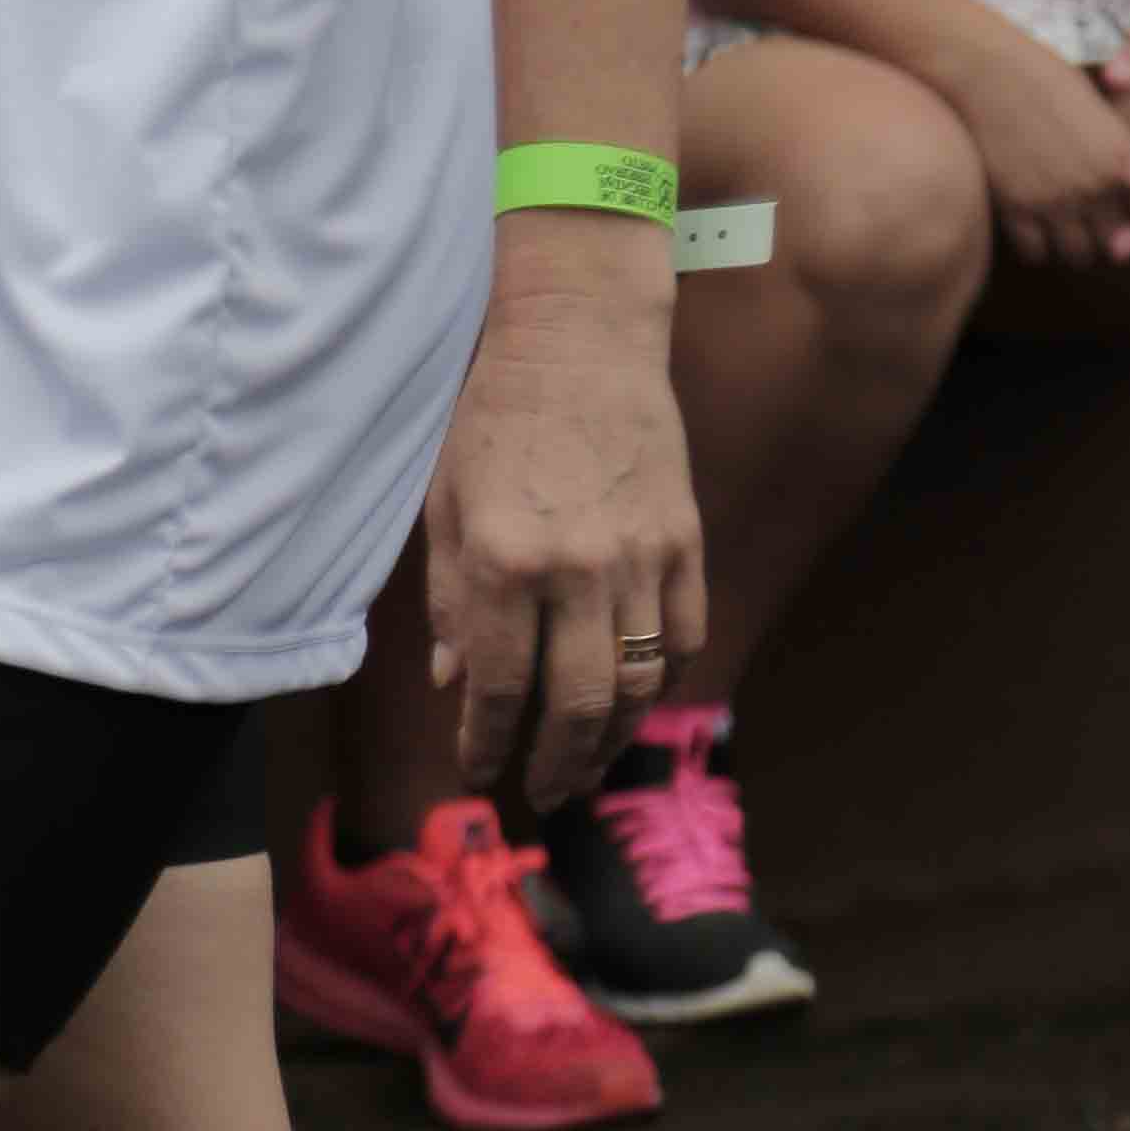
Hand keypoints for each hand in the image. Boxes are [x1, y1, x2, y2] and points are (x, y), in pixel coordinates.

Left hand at [427, 234, 707, 809]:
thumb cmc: (495, 417)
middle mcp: (575, 570)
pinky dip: (661, 677)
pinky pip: (683, 634)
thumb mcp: (446, 505)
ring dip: (613, 737)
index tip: (479, 769)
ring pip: (639, 681)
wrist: (579, 340)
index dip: (486, 742)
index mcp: (503, 562)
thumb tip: (457, 684)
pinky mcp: (683, 540)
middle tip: (543, 790)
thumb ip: (452, 600)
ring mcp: (639, 557)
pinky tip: (634, 695)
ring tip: (588, 760)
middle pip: (579, 704)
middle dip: (558, 763)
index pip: (498, 687)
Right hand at [942, 8, 1129, 274]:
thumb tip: (1128, 191)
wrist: (989, 71)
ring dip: (1079, 247)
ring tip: (1072, 232)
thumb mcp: (1099, 116)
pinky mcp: (1016, 207)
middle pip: (1120, 244)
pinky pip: (1037, 253)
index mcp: (1123, 160)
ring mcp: (1053, 200)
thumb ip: (1119, 159)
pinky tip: (1038, 231)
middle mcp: (1094, 187)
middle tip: (1113, 241)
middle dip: (1119, 244)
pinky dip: (1042, 248)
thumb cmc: (1047, 80)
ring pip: (1080, 256)